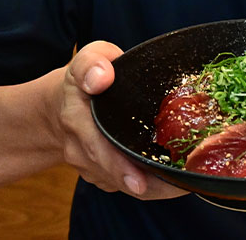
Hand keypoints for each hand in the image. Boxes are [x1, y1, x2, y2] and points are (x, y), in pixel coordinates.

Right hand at [53, 40, 187, 199]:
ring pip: (121, 185)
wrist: (61, 105)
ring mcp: (89, 166)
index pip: (96, 146)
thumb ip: (93, 63)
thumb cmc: (85, 79)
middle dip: (144, 183)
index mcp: (77, 118)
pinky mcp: (100, 175)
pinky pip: (124, 185)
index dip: (118, 166)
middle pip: (112, 173)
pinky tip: (172, 179)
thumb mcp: (88, 58)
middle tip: (175, 187)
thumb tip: (102, 77)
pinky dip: (149, 185)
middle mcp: (80, 148)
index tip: (138, 180)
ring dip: (152, 187)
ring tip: (183, 182)